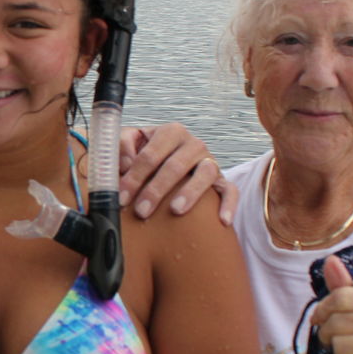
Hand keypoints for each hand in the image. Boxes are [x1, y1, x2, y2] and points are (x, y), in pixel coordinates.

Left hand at [118, 123, 235, 223]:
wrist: (170, 161)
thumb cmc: (147, 154)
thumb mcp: (132, 143)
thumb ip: (122, 146)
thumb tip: (126, 164)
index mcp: (170, 133)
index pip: (150, 155)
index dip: (134, 176)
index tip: (122, 197)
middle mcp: (193, 144)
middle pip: (175, 166)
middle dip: (156, 189)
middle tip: (141, 211)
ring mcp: (209, 161)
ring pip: (205, 173)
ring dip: (190, 192)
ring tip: (175, 211)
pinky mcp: (222, 179)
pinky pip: (230, 190)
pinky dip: (228, 204)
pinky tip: (222, 220)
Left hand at [312, 255, 352, 353]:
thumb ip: (343, 284)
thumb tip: (330, 261)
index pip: (341, 297)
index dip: (323, 308)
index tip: (321, 315)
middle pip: (336, 322)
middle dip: (327, 330)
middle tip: (334, 333)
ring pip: (338, 344)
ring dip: (335, 348)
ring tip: (348, 345)